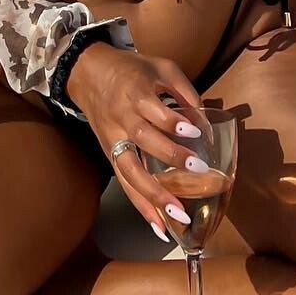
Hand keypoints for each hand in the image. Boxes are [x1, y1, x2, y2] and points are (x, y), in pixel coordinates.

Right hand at [65, 45, 209, 241]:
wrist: (87, 72)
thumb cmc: (131, 69)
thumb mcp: (161, 67)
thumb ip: (185, 91)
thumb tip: (207, 124)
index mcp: (135, 92)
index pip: (154, 110)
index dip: (173, 122)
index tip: (194, 132)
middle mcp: (122, 117)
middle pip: (143, 140)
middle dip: (170, 157)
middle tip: (198, 170)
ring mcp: (113, 138)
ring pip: (130, 170)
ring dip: (153, 195)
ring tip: (178, 215)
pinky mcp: (110, 154)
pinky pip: (124, 182)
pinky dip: (140, 206)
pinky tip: (158, 227)